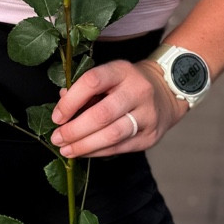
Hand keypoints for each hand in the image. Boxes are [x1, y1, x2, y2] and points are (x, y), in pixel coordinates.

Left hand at [50, 57, 185, 159]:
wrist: (166, 93)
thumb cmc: (127, 84)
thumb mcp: (109, 77)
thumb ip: (84, 89)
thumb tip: (61, 106)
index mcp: (122, 71)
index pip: (92, 82)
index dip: (71, 101)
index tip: (57, 117)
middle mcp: (138, 91)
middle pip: (102, 114)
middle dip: (75, 130)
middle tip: (57, 138)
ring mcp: (147, 115)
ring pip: (112, 135)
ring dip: (84, 145)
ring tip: (66, 150)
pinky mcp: (150, 136)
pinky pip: (120, 148)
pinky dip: (97, 152)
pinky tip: (83, 152)